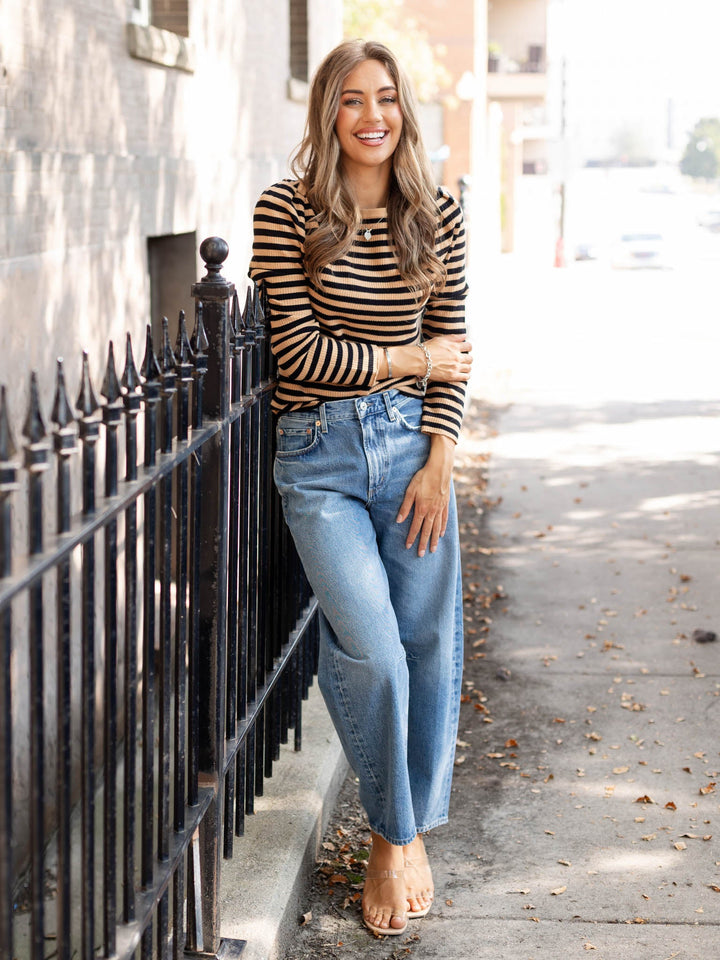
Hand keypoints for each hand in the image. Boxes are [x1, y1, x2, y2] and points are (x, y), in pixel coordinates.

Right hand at [381, 335, 471, 382]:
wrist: (419, 361)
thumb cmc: (427, 349)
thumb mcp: (440, 339)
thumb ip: (454, 337)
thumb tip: (464, 336)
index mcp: (455, 347)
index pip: (469, 346)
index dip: (467, 347)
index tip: (464, 350)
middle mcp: (457, 357)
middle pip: (470, 358)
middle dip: (467, 358)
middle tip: (461, 359)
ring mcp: (455, 367)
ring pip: (469, 368)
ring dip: (466, 367)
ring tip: (461, 367)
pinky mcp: (452, 376)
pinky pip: (466, 377)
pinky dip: (465, 375)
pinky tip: (461, 374)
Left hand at [396, 435, 454, 556]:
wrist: (440, 469)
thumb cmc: (423, 478)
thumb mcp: (410, 490)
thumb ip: (405, 506)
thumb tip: (399, 520)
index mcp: (422, 509)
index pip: (415, 527)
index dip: (411, 538)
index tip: (408, 547)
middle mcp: (432, 511)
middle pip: (427, 531)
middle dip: (423, 543)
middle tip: (421, 555)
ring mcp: (440, 509)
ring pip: (437, 528)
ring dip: (434, 539)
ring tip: (433, 550)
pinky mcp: (445, 504)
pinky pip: (444, 519)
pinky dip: (443, 528)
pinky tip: (441, 534)